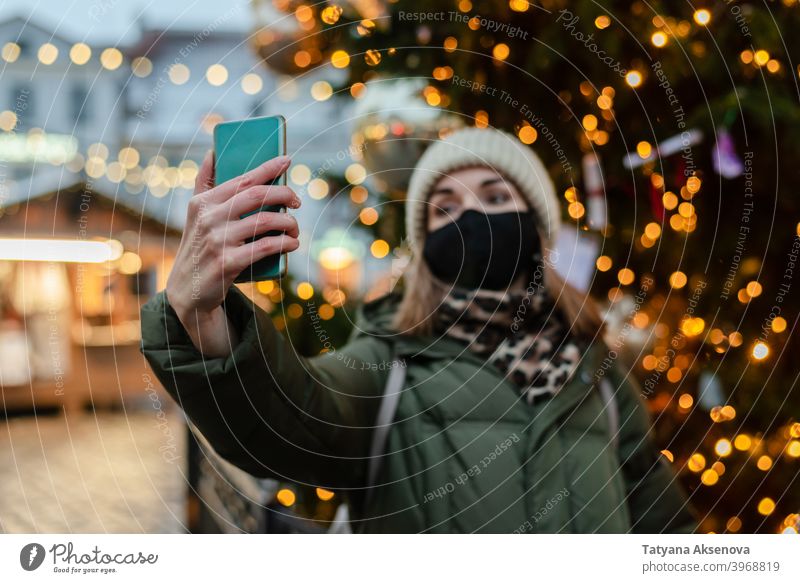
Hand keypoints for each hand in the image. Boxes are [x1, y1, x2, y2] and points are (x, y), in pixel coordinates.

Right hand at [165, 150, 300, 354]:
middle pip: (257, 195)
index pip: (242, 179)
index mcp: (203, 203)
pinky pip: (265, 247)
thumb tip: (213, 152)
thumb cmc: (198, 246)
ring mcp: (218, 241)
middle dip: (284, 194)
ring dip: (288, 223)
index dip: (268, 168)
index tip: (287, 160)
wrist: (187, 290)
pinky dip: (284, 243)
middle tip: (296, 202)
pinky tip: (292, 244)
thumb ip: (204, 184)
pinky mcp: (228, 263)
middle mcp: (209, 218)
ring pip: (265, 221)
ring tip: (295, 228)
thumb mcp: (195, 215)